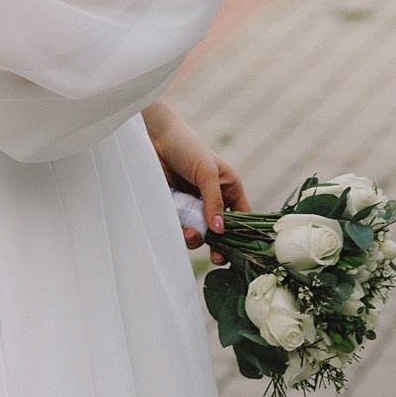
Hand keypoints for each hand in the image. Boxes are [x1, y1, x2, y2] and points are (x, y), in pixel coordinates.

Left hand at [143, 100, 246, 255]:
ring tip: (191, 235)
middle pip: (221, 230)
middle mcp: (213, 199)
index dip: (243, 233)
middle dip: (220, 244)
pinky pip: (181, 228)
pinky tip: (181, 230)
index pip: (242, 216)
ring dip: (197, 238)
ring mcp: (193, 206)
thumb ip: (214, 202)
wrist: (153, 139)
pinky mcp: (175, 210)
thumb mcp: (207, 172)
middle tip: (217, 257)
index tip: (239, 250)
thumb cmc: (187, 147)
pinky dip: (182, 233)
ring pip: (200, 233)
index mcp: (228, 188)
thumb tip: (220, 230)